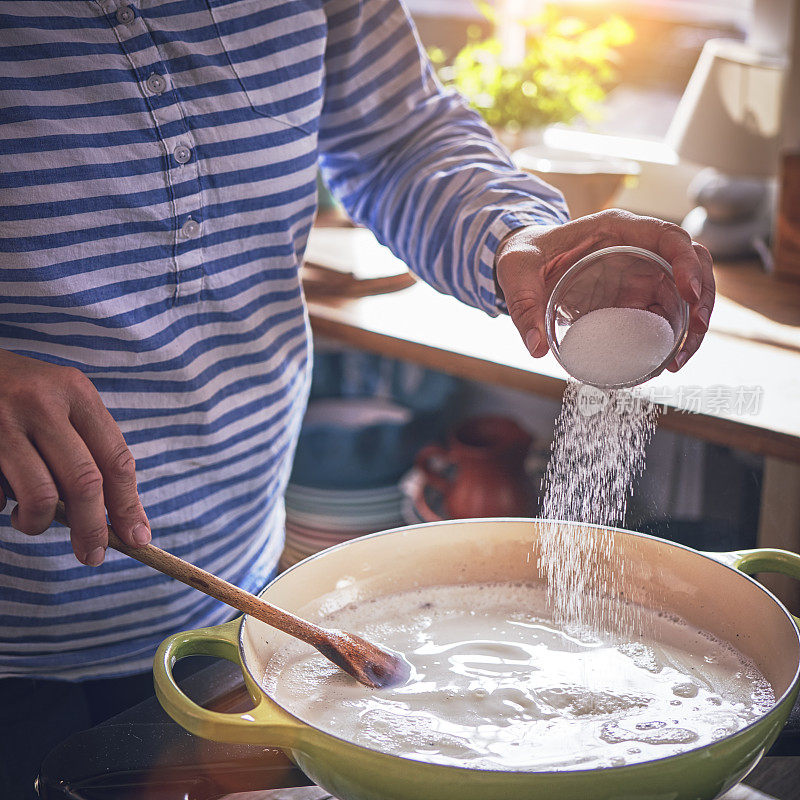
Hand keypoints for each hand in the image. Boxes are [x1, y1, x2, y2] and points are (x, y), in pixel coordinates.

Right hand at [0, 350, 149, 564]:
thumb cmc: (18, 393)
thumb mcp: (59, 401)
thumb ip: (86, 447)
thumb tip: (118, 516)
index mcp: (75, 392)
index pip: (116, 459)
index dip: (129, 505)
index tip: (137, 538)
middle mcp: (42, 403)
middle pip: (85, 482)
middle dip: (93, 529)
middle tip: (93, 556)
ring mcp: (2, 422)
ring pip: (41, 496)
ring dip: (40, 523)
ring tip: (30, 521)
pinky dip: (1, 506)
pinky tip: (0, 495)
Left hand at [494, 209, 714, 370]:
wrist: (524, 262)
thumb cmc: (524, 255)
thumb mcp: (516, 272)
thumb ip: (523, 305)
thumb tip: (537, 348)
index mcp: (618, 229)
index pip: (669, 237)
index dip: (687, 263)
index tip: (688, 295)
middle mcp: (639, 248)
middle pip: (693, 264)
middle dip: (703, 297)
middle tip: (695, 332)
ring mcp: (642, 273)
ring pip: (688, 292)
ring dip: (695, 323)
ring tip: (679, 359)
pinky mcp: (637, 297)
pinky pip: (668, 313)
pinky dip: (675, 336)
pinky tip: (666, 360)